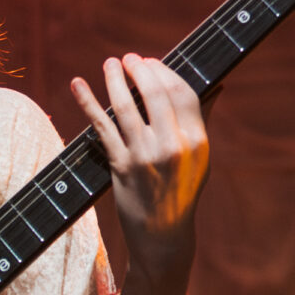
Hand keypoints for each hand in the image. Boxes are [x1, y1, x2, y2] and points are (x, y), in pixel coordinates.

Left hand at [71, 54, 208, 285]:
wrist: (163, 235)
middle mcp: (173, 145)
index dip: (164, 72)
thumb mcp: (199, 159)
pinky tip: (77, 84)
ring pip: (126, 106)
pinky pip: (101, 127)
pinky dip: (87, 102)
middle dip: (140, 69)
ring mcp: (146, 156)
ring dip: (114, 79)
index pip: (182, 92)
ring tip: (109, 64)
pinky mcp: (121, 166)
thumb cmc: (181, 192)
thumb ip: (201, 121)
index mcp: (197, 141)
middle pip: (155, 93)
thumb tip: (216, 86)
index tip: (150, 62)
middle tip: (127, 59)